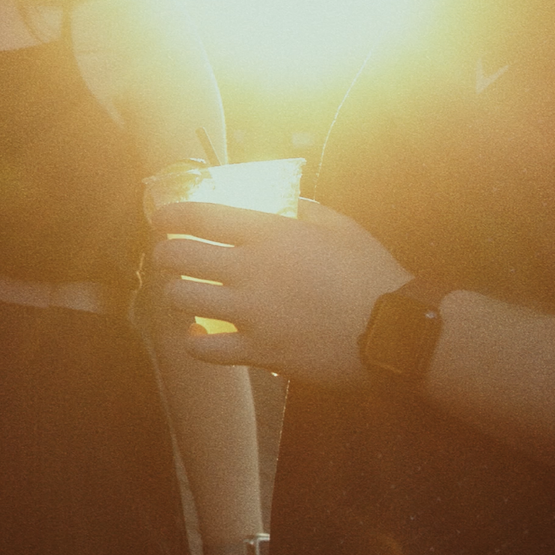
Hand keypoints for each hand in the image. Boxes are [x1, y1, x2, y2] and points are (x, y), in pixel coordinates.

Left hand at [151, 199, 410, 388]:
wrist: (394, 331)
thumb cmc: (371, 274)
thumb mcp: (341, 227)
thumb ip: (306, 211)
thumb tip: (287, 203)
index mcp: (269, 234)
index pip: (200, 216)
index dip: (169, 216)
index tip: (160, 220)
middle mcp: (251, 270)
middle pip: (178, 258)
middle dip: (164, 256)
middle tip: (168, 258)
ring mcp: (252, 313)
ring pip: (183, 300)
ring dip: (176, 295)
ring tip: (183, 295)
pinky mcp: (260, 351)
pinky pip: (205, 349)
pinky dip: (195, 344)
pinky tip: (197, 338)